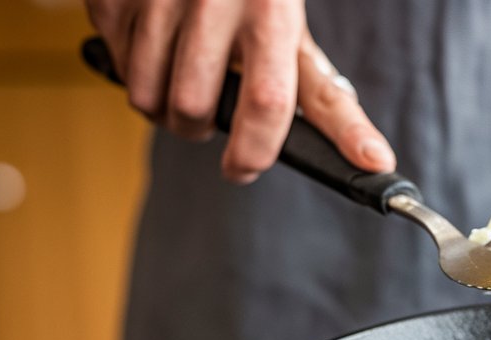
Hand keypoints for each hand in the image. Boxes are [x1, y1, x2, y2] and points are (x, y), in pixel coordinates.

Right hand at [85, 0, 394, 183]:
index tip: (242, 171)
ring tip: (181, 83)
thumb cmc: (259, 0)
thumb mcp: (296, 41)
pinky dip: (131, 70)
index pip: (266, 103)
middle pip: (194, 109)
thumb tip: (376, 162)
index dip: (253, 152)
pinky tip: (154, 47)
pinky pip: (114, 62)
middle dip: (198, 132)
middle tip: (208, 120)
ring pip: (146, 96)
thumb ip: (330, 104)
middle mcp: (214, 0)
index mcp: (272, 15)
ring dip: (162, 109)